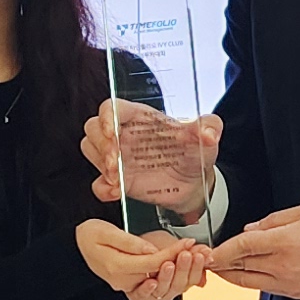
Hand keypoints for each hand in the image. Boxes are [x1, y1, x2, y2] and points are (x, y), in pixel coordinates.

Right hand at [77, 221, 213, 299]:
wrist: (77, 247)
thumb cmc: (90, 235)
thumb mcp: (106, 231)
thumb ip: (129, 242)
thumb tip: (150, 250)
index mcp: (117, 267)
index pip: (152, 262)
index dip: (173, 252)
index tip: (189, 242)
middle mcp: (124, 282)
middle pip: (160, 277)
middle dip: (182, 265)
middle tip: (196, 251)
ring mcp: (128, 287)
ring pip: (161, 289)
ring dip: (180, 276)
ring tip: (193, 259)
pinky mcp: (133, 287)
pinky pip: (156, 290)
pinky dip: (173, 281)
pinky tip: (184, 271)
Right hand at [85, 99, 218, 220]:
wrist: (195, 184)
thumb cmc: (195, 155)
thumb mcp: (205, 139)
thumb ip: (209, 128)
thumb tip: (209, 132)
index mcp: (141, 118)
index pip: (112, 107)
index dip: (106, 117)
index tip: (112, 132)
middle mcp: (125, 135)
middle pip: (93, 128)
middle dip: (101, 145)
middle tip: (117, 162)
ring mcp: (119, 158)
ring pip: (90, 150)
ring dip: (99, 164)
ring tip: (118, 178)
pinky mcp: (119, 180)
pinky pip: (97, 183)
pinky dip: (103, 188)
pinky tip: (118, 192)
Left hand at [210, 203, 299, 299]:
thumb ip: (274, 220)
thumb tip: (250, 230)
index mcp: (285, 242)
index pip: (241, 246)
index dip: (220, 249)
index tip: (207, 250)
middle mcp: (282, 266)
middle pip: (239, 266)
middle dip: (219, 263)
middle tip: (204, 258)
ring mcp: (288, 283)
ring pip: (247, 281)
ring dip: (230, 275)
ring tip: (217, 267)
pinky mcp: (294, 293)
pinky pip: (264, 287)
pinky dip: (250, 280)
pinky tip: (244, 271)